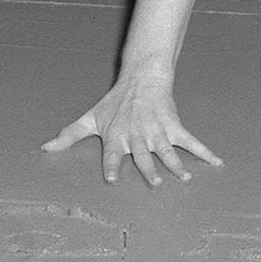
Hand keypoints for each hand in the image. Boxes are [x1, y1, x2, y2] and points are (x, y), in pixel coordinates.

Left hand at [41, 73, 221, 184]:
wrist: (141, 78)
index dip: (111, 165)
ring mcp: (157, 131)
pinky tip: (216, 162)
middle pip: (143, 156)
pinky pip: (191, 140)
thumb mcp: (90, 118)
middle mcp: (137, 136)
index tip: (111, 177)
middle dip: (150, 169)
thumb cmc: (114, 102)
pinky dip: (205, 151)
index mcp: (116, 137)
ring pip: (167, 151)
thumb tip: (44, 148)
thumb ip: (69, 136)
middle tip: (156, 183)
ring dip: (176, 164)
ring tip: (184, 178)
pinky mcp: (174, 126)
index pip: (112, 154)